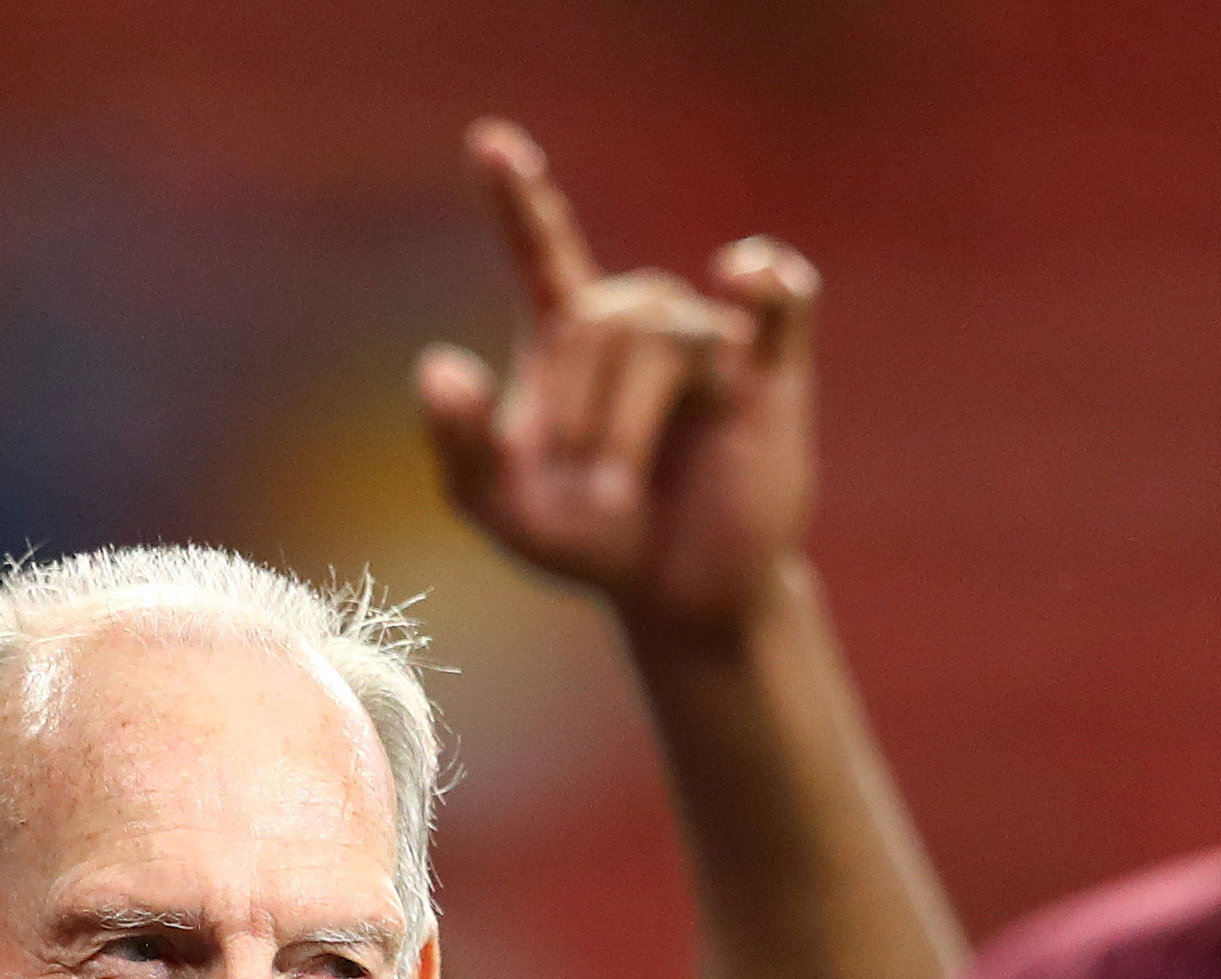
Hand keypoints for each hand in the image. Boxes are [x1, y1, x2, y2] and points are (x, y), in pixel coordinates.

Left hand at [417, 119, 817, 640]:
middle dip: (579, 408)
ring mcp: (709, 341)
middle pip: (602, 319)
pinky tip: (743, 278)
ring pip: (666, 332)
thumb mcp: (498, 506)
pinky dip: (766, 279)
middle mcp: (640, 324)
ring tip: (616, 487)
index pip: (543, 249)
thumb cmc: (588, 545)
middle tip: (583, 491)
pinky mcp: (772, 370)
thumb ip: (457, 441)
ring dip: (627, 414)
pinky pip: (783, 296)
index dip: (520, 197)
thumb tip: (437, 364)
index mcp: (569, 338)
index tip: (491, 142)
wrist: (678, 595)